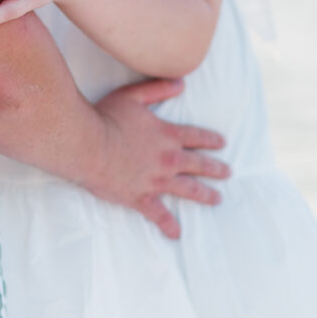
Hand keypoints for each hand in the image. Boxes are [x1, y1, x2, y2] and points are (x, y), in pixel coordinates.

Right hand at [88, 79, 229, 238]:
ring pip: (188, 190)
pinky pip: (158, 214)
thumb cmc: (106, 117)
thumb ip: (157, 89)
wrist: (88, 145)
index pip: (197, 137)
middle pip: (199, 165)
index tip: (222, 144)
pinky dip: (168, 225)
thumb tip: (181, 84)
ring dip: (204, 195)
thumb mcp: (132, 95)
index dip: (211, 140)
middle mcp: (167, 159)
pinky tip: (176, 233)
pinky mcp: (140, 198)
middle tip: (228, 173)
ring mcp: (156, 181)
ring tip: (216, 199)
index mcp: (167, 135)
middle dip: (216, 169)